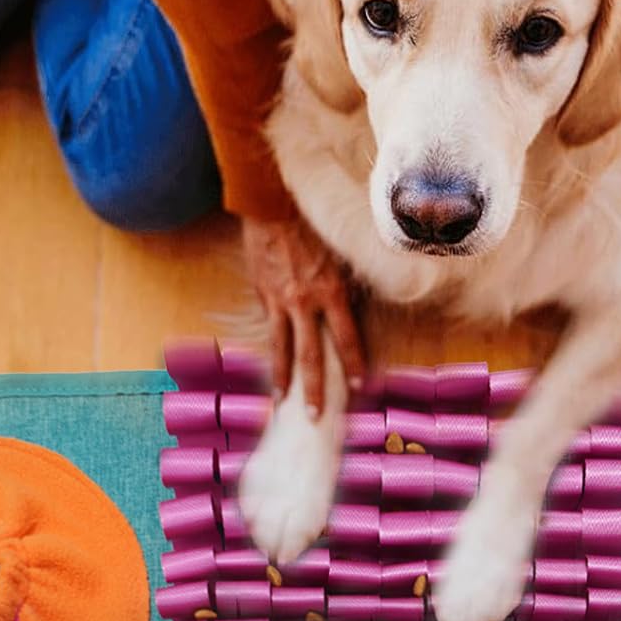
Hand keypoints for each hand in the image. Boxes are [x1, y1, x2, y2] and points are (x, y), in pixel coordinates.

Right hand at [241, 215, 365, 413]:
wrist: (274, 203)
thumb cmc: (312, 224)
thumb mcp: (338, 255)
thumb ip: (341, 286)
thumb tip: (349, 312)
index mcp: (331, 291)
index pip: (346, 337)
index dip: (354, 364)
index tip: (359, 386)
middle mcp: (306, 301)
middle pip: (312, 355)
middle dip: (316, 388)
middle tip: (316, 416)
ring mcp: (280, 301)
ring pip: (283, 350)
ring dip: (284, 380)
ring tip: (283, 403)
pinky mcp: (262, 295)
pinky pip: (269, 329)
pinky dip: (271, 350)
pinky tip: (272, 368)